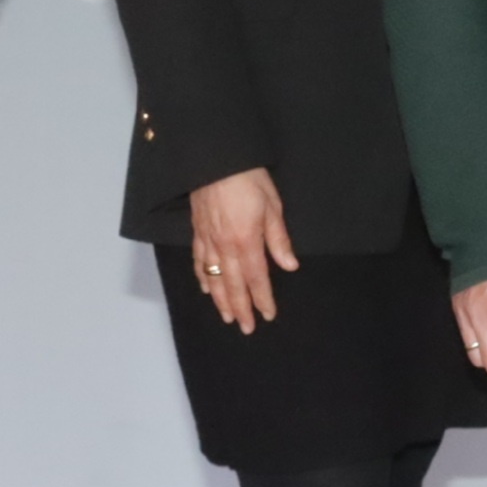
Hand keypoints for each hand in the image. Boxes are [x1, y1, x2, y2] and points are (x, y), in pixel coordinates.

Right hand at [185, 168, 295, 333]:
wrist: (216, 159)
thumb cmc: (249, 179)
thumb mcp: (273, 206)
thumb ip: (278, 239)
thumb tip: (289, 265)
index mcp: (246, 241)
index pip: (256, 279)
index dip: (263, 299)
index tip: (268, 315)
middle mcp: (224, 246)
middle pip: (233, 285)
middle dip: (241, 308)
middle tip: (246, 328)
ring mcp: (208, 239)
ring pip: (214, 278)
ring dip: (221, 300)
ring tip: (227, 317)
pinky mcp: (197, 231)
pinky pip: (198, 261)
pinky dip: (202, 277)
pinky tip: (206, 288)